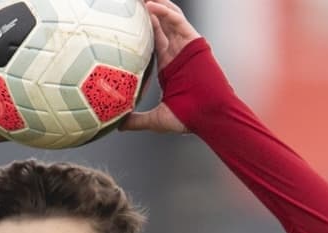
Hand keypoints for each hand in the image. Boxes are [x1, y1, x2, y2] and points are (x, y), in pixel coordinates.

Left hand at [121, 0, 201, 134]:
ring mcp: (185, 45)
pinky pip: (178, 21)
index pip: (152, 39)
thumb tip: (118, 125)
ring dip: (154, 4)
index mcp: (168, 65)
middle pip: (159, 23)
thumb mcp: (156, 118)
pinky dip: (164, 11)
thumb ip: (137, 120)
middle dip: (146, 10)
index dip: (140, 28)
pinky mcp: (194, 42)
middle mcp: (176, 52)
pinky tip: (150, 5)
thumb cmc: (189, 117)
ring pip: (168, 17)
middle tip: (130, 2)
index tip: (123, 21)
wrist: (210, 116)